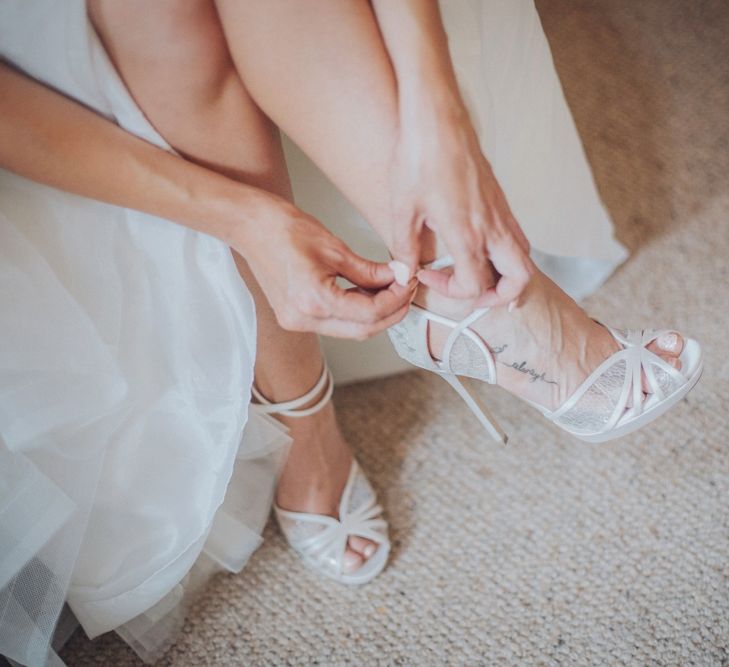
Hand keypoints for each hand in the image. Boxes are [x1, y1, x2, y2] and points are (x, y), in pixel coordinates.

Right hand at [236, 194, 414, 338]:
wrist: (249, 226)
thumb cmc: (284, 228)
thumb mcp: (334, 247)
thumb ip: (369, 270)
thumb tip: (398, 276)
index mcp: (313, 300)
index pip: (370, 313)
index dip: (396, 299)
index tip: (409, 281)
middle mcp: (304, 319)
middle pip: (363, 330)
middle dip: (391, 311)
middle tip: (406, 288)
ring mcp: (297, 322)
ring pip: (351, 330)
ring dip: (375, 313)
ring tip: (391, 288)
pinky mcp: (295, 318)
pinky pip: (335, 323)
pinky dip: (356, 311)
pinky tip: (368, 292)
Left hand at [389, 99, 534, 306]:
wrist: (437, 117)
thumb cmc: (419, 158)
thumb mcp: (403, 209)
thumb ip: (405, 248)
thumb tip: (404, 274)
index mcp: (467, 233)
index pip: (475, 285)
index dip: (450, 292)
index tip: (427, 275)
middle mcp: (492, 226)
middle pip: (520, 278)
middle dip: (502, 296)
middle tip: (475, 294)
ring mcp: (501, 212)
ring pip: (524, 256)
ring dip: (508, 274)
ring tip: (480, 275)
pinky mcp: (500, 199)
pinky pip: (516, 235)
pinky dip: (507, 252)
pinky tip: (480, 247)